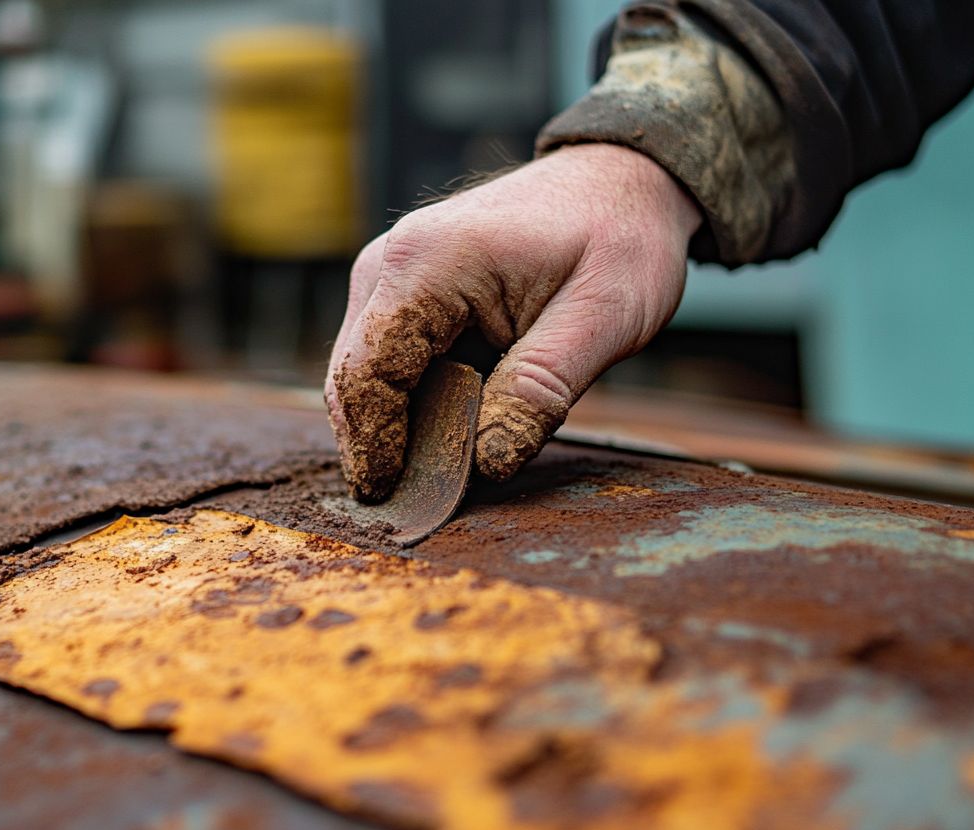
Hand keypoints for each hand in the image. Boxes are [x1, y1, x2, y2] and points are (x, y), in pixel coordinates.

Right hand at [325, 143, 700, 501]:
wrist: (621, 180)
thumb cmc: (618, 235)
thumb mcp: (602, 318)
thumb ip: (540, 390)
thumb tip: (486, 462)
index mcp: (429, 263)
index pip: (369, 373)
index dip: (376, 444)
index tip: (395, 497)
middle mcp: (391, 263)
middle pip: (352, 378)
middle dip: (377, 445)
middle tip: (417, 505)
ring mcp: (392, 275)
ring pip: (363, 375)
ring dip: (393, 428)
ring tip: (436, 477)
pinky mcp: (405, 291)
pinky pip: (388, 362)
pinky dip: (409, 405)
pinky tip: (445, 436)